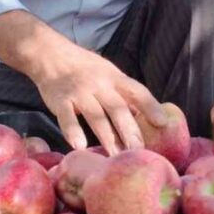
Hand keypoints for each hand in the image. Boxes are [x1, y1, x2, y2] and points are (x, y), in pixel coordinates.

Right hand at [33, 46, 167, 154]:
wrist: (51, 55)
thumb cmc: (86, 70)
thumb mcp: (109, 76)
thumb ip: (124, 97)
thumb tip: (146, 121)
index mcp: (115, 78)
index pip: (137, 91)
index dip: (150, 106)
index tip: (162, 123)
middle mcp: (100, 84)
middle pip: (118, 108)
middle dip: (130, 130)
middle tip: (139, 151)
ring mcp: (80, 92)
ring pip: (96, 116)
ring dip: (107, 138)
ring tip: (115, 158)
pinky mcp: (60, 100)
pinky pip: (67, 117)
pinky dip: (73, 131)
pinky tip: (80, 146)